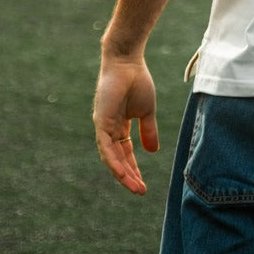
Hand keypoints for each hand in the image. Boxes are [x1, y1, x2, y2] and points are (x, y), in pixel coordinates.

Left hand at [93, 54, 158, 194]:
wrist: (128, 62)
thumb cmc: (137, 81)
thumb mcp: (147, 111)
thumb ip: (149, 131)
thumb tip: (153, 151)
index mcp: (119, 127)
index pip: (126, 154)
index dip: (134, 169)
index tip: (143, 184)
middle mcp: (109, 130)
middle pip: (118, 159)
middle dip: (129, 176)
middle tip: (140, 191)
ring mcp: (103, 127)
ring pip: (111, 157)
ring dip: (123, 174)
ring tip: (135, 187)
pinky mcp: (101, 122)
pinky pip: (106, 147)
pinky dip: (114, 161)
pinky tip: (123, 173)